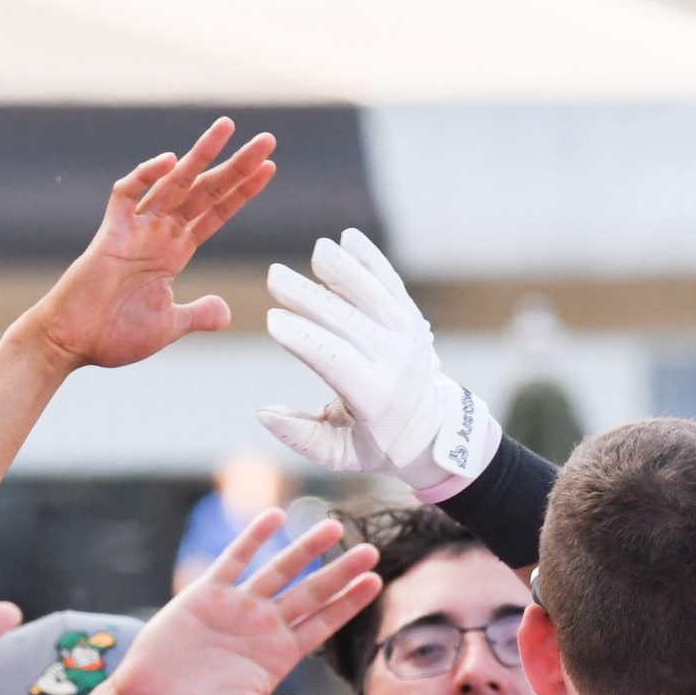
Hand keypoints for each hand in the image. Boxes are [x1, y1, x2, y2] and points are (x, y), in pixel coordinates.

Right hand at [22, 119, 275, 373]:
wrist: (72, 343)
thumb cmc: (112, 336)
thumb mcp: (168, 326)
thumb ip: (196, 314)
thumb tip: (225, 312)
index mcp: (173, 253)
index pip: (215, 214)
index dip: (241, 192)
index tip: (268, 169)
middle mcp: (158, 234)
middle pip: (204, 191)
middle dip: (235, 166)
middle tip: (267, 140)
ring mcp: (134, 230)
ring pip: (173, 182)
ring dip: (201, 155)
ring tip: (227, 127)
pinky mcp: (109, 233)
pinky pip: (127, 194)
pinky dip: (145, 175)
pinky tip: (170, 160)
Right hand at [112, 513, 378, 694]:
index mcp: (280, 655)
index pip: (323, 623)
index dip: (349, 603)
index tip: (376, 582)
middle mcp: (264, 627)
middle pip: (311, 593)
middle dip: (341, 572)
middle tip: (371, 550)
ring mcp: (237, 607)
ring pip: (279, 571)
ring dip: (306, 549)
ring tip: (335, 526)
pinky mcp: (206, 594)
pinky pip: (234, 559)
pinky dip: (253, 538)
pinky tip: (273, 516)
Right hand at [257, 229, 497, 494]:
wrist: (433, 430)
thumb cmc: (375, 444)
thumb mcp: (339, 455)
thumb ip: (302, 437)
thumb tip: (262, 413)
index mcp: (377, 399)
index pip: (337, 362)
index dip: (304, 339)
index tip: (272, 320)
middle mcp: (398, 364)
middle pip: (350, 323)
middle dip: (310, 298)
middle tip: (275, 276)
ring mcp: (410, 337)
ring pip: (374, 297)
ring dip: (345, 270)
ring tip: (318, 251)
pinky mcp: (412, 319)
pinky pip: (391, 285)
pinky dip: (371, 261)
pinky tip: (348, 239)